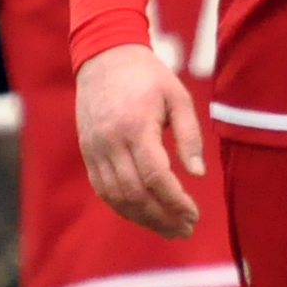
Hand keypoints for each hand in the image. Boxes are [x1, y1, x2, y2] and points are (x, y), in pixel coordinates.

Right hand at [77, 43, 205, 240]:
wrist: (105, 58)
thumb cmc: (148, 77)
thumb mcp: (178, 97)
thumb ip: (190, 135)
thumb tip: (198, 174)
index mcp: (136, 126)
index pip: (155, 176)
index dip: (175, 201)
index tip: (194, 214)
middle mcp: (111, 141)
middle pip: (136, 193)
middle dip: (162, 217)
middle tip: (184, 229)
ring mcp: (95, 149)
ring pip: (117, 197)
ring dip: (144, 219)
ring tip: (169, 229)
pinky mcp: (88, 153)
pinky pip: (103, 189)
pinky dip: (124, 208)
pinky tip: (144, 215)